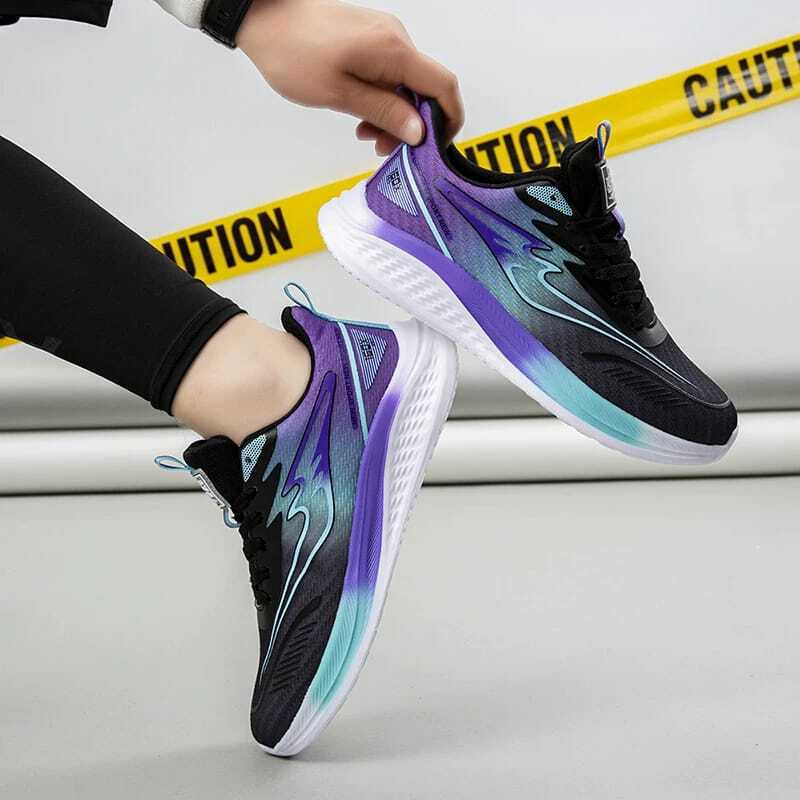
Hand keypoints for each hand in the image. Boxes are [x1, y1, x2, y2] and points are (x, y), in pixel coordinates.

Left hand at [237, 0, 463, 154]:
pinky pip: (390, 74)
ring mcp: (384, 37)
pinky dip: (383, 99)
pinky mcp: (372, 39)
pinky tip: (362, 115)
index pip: (443, 86)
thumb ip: (384, 113)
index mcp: (393, 51)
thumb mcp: (340, 94)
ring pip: (406, 85)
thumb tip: (420, 132)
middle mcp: (396, 39)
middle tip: (385, 150)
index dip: (448, 120)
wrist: (264, 18)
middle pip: (425, 89)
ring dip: (393, 115)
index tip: (436, 147)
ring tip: (366, 134)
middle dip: (412, 125)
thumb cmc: (293, 53)